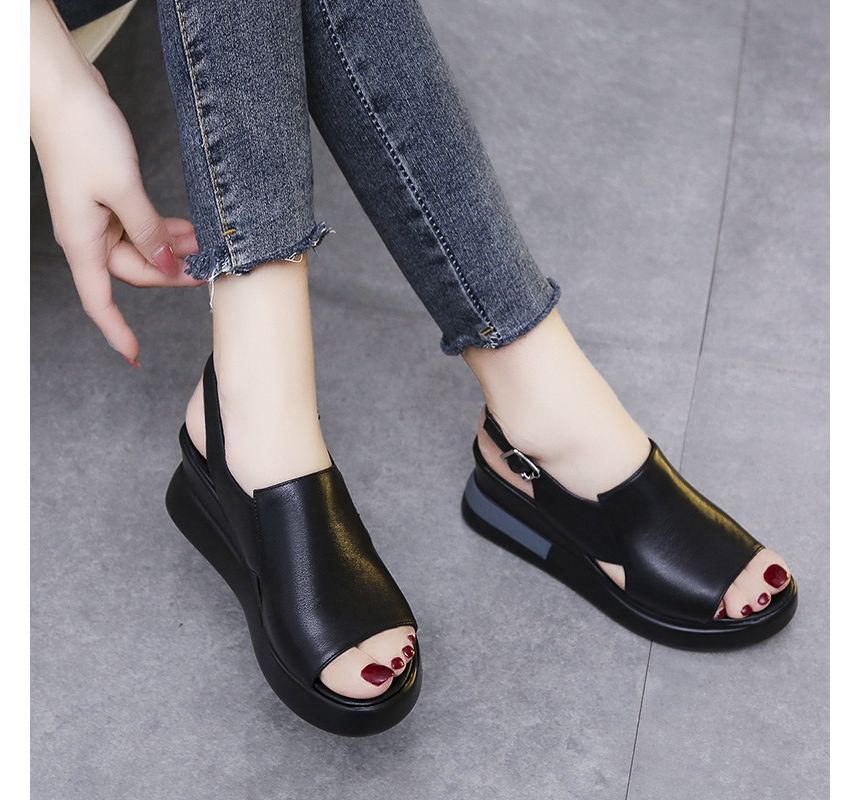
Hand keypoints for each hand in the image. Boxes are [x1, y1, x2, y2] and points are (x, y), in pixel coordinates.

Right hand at [31, 1, 200, 364]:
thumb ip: (148, 232)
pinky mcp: (110, 195)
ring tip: (206, 243)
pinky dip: (165, 228)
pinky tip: (189, 228)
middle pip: (134, 272)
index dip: (117, 331)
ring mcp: (99, 214)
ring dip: (173, 249)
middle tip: (208, 270)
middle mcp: (89, 233)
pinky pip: (142, 224)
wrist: (63, 88)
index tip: (135, 356)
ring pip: (142, 248)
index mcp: (83, 241)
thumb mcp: (124, 190)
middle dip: (170, 274)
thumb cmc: (82, 135)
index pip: (99, 301)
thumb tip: (165, 267)